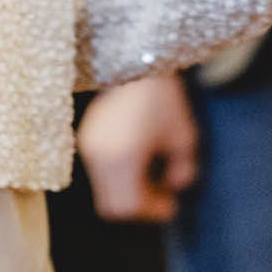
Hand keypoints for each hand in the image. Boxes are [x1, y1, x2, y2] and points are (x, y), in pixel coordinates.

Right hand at [78, 74, 199, 221]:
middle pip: (111, 206)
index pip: (128, 206)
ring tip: (150, 172)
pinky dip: (118, 176)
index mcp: (122, 158)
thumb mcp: (185, 136)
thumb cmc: (163, 98)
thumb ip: (184, 169)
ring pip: (104, 191)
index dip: (151, 211)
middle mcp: (99, 156)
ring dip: (127, 191)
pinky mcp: (86, 137)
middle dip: (138, 205)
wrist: (134, 60)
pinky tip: (137, 157)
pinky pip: (99, 172)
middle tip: (161, 193)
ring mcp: (89, 147)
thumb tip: (174, 185)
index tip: (171, 202)